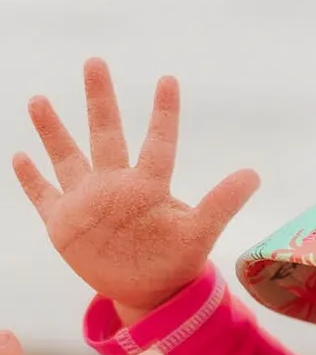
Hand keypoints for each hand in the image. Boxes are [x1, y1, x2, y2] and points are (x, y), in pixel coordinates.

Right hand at [12, 59, 259, 314]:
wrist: (150, 293)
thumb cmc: (177, 262)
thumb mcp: (200, 233)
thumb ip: (222, 203)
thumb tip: (254, 174)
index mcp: (149, 186)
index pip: (158, 142)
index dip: (164, 113)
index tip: (169, 79)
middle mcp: (116, 185)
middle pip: (106, 134)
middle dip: (99, 100)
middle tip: (95, 61)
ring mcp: (87, 201)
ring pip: (67, 157)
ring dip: (53, 131)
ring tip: (39, 99)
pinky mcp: (64, 223)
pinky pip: (43, 194)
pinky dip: (30, 177)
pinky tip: (19, 155)